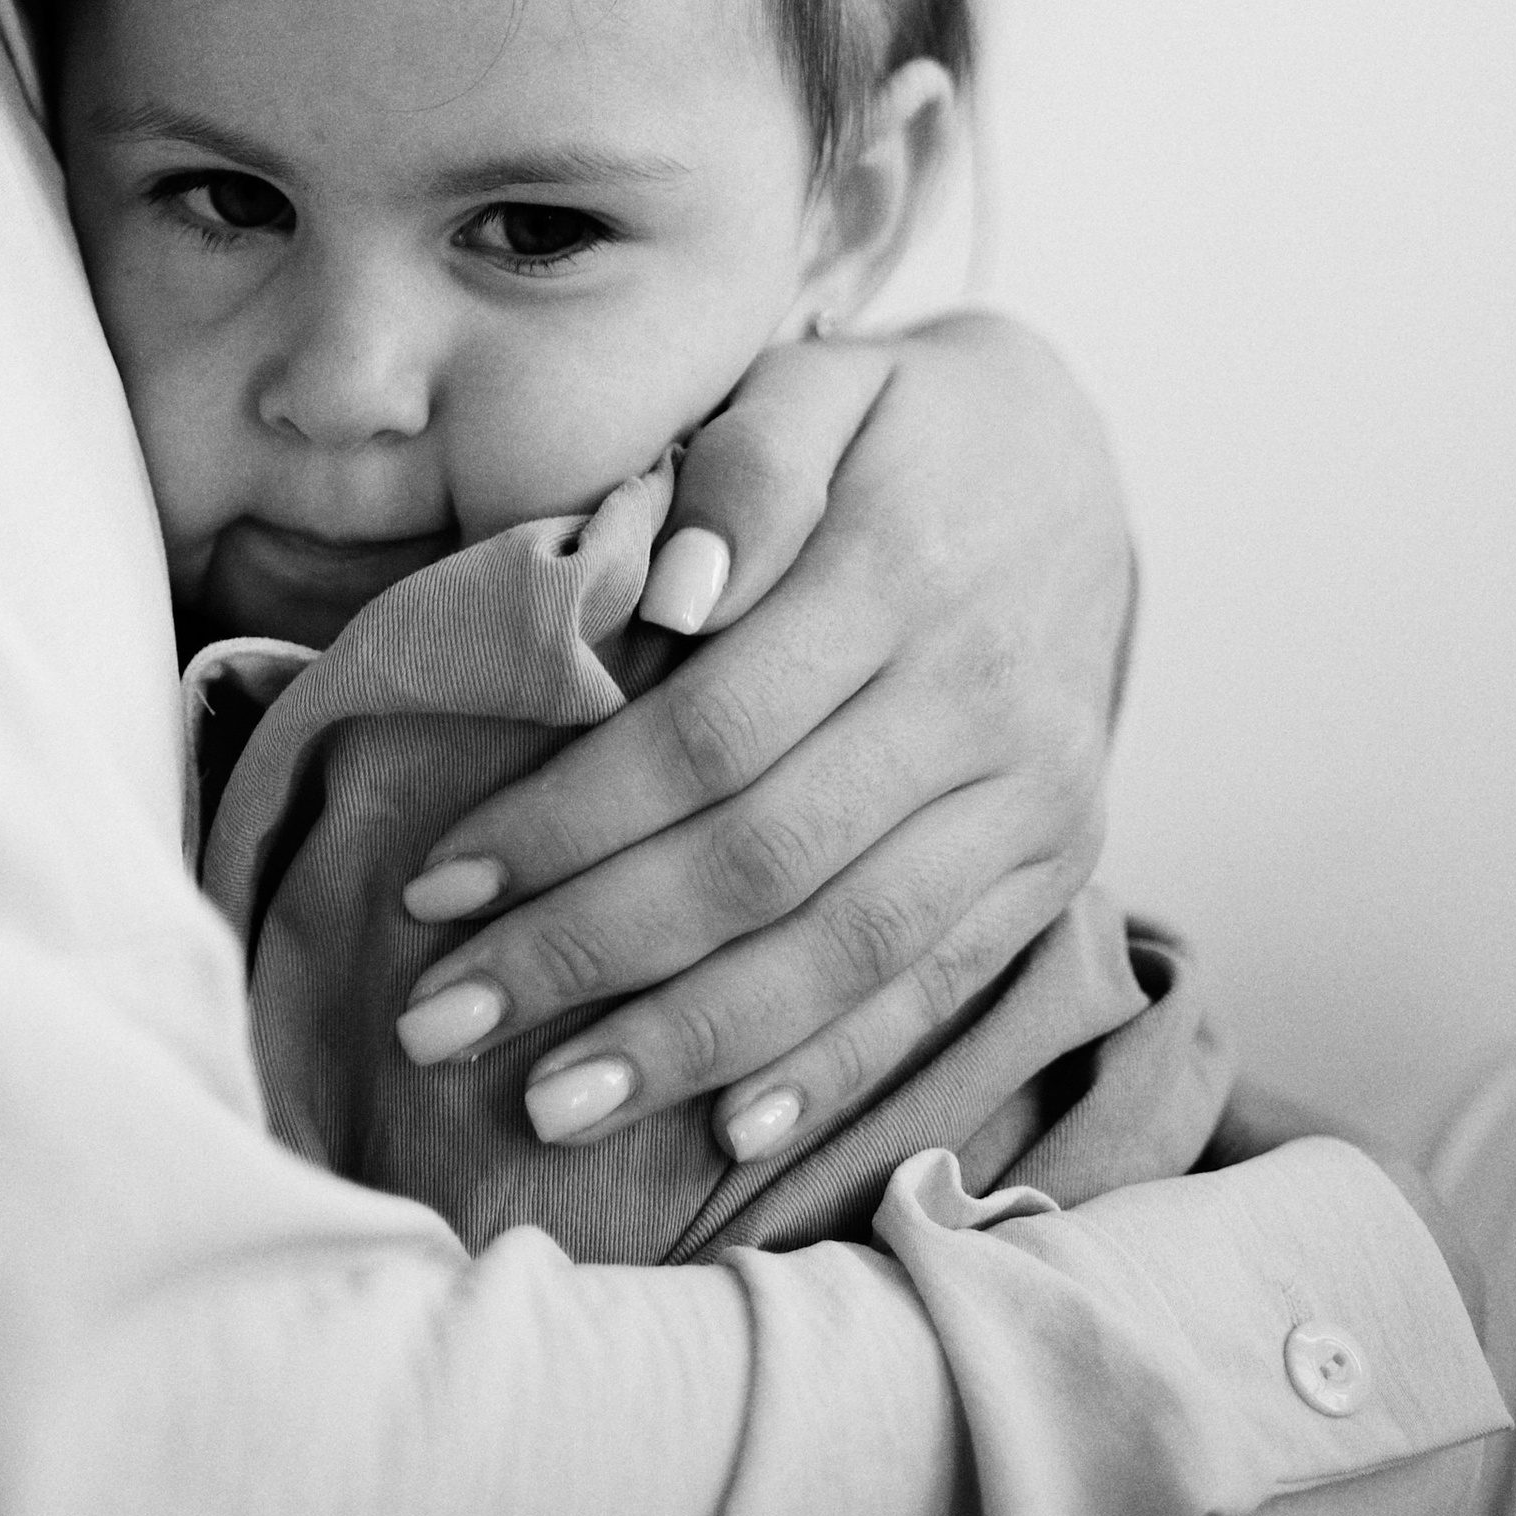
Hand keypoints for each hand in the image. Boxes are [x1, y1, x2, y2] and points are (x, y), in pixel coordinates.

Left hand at [392, 313, 1130, 1166]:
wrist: (1079, 457)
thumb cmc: (895, 425)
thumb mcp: (818, 384)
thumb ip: (746, 472)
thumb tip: (672, 600)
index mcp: (898, 575)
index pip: (706, 733)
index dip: (566, 821)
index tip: (436, 884)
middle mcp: (978, 702)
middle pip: (760, 861)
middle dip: (588, 954)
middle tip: (438, 1022)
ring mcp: (1032, 794)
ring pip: (850, 950)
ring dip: (692, 1041)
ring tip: (552, 1105)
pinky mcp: (1058, 858)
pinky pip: (944, 983)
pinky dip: (839, 1067)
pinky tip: (731, 1131)